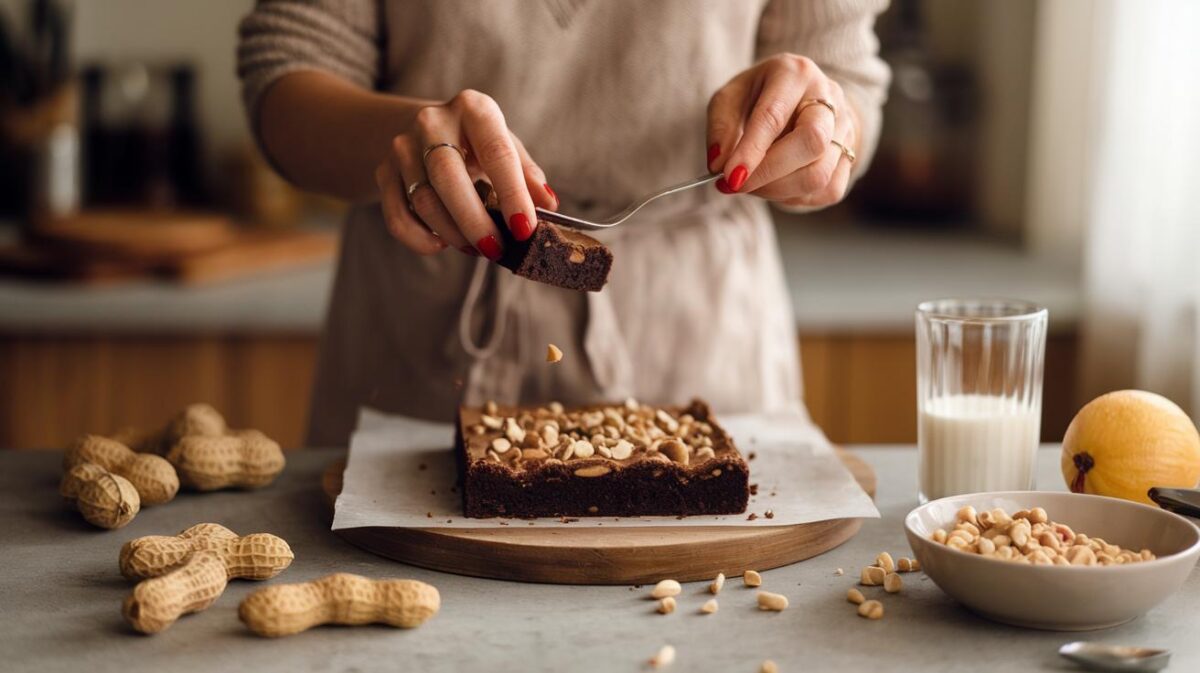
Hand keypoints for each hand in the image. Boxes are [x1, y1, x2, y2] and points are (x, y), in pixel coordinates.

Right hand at [374, 89, 557, 258]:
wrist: (420, 130)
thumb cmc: (475, 143)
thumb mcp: (505, 146)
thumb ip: (527, 174)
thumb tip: (548, 205)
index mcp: (473, 108)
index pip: (497, 152)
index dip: (512, 194)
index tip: (525, 229)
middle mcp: (432, 121)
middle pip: (448, 176)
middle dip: (474, 220)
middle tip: (496, 250)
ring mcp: (402, 146)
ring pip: (423, 200)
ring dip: (452, 233)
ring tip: (477, 249)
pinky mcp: (384, 171)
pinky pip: (397, 215)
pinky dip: (420, 238)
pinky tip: (442, 243)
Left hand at [706, 54, 857, 207]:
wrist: (801, 97)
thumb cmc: (759, 97)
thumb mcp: (730, 99)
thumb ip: (721, 128)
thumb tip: (720, 165)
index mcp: (794, 73)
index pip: (774, 116)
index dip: (751, 151)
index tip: (730, 177)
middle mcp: (829, 97)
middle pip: (811, 143)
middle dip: (769, 173)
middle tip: (736, 185)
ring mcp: (845, 127)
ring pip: (819, 174)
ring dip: (777, 190)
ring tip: (752, 185)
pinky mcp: (850, 156)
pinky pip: (827, 190)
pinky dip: (794, 197)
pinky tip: (775, 187)